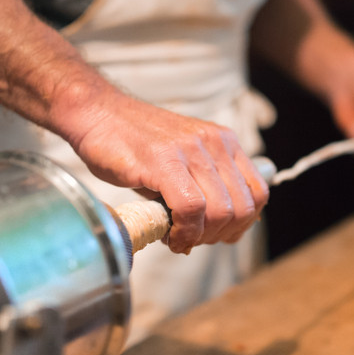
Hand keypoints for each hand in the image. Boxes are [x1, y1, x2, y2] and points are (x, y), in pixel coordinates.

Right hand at [63, 87, 269, 254]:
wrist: (96, 114)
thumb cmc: (132, 142)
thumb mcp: (181, 159)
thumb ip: (201, 185)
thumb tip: (215, 226)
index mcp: (223, 141)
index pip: (258, 192)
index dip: (243, 223)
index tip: (219, 234)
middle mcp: (214, 143)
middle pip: (242, 207)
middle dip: (221, 235)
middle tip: (194, 240)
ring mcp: (191, 150)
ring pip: (219, 211)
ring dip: (201, 237)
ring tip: (178, 238)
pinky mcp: (165, 162)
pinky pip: (190, 209)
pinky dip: (184, 232)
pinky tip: (170, 235)